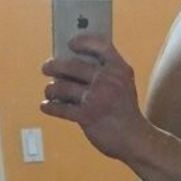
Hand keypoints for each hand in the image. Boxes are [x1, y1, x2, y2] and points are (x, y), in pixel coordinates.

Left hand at [41, 35, 146, 159]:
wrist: (134, 139)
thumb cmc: (125, 111)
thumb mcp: (124, 85)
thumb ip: (106, 72)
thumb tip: (72, 62)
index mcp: (119, 70)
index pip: (100, 45)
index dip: (83, 41)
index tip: (70, 43)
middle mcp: (108, 80)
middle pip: (72, 65)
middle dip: (54, 66)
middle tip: (46, 67)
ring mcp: (96, 98)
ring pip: (62, 87)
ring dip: (51, 89)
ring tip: (49, 91)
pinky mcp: (86, 116)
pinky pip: (60, 108)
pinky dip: (50, 107)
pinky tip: (46, 106)